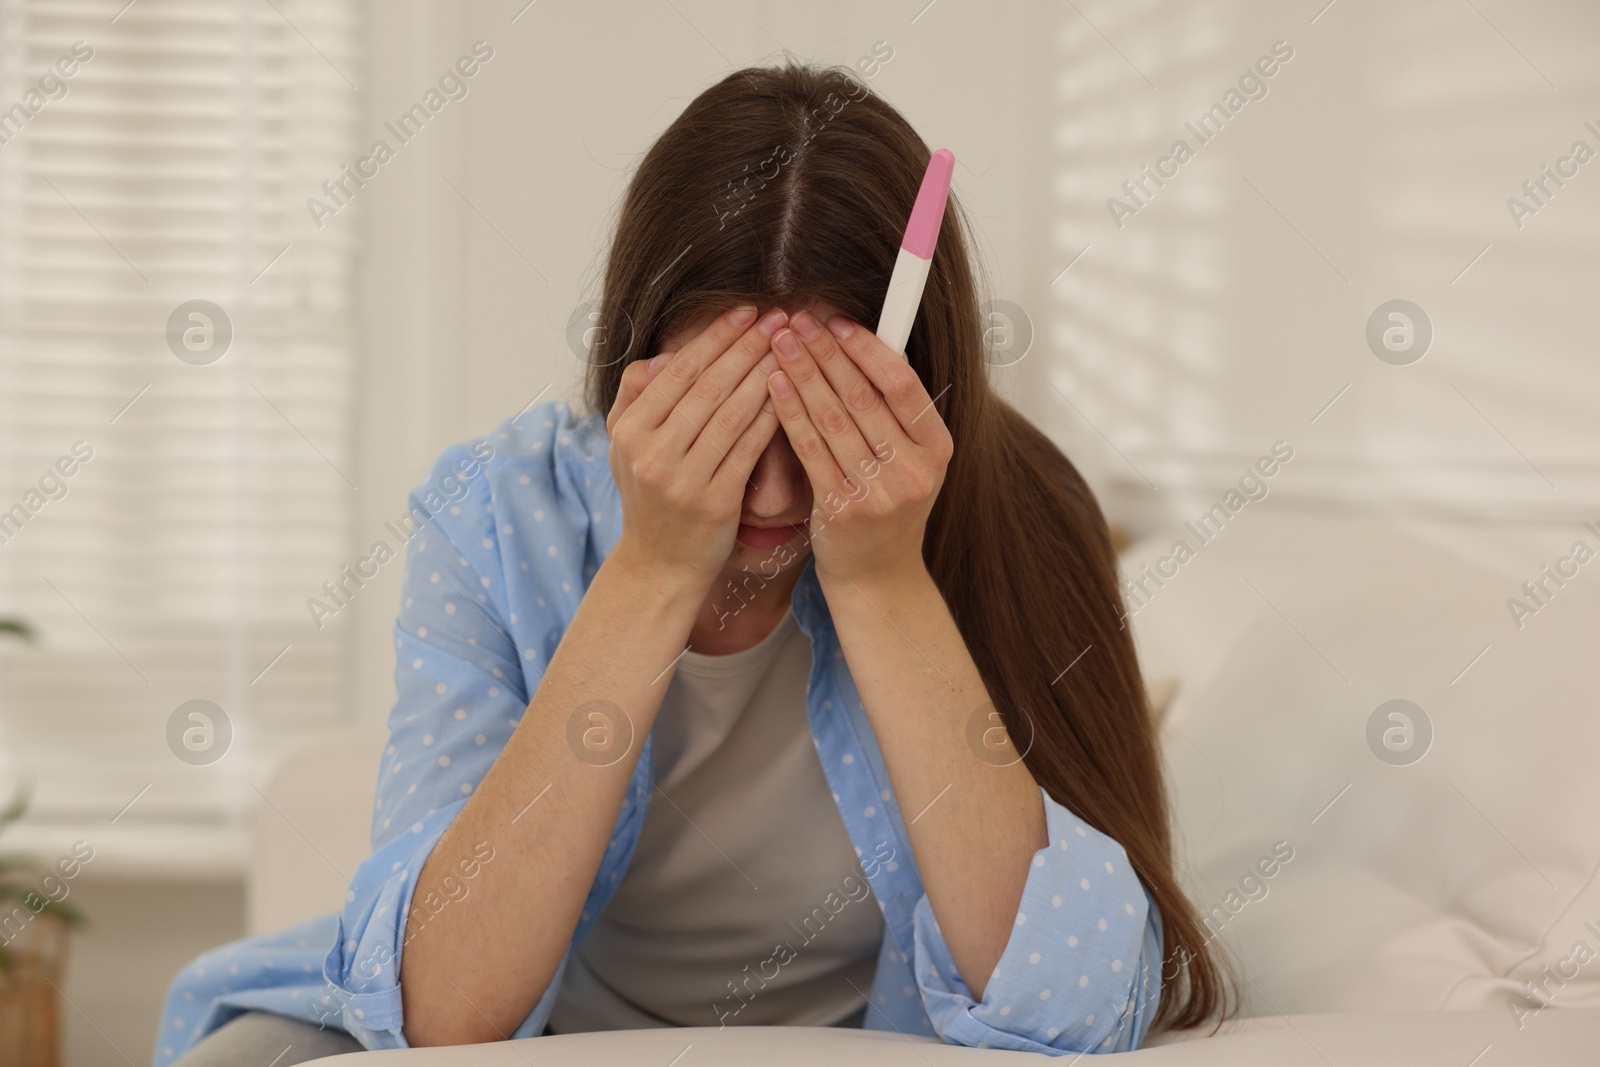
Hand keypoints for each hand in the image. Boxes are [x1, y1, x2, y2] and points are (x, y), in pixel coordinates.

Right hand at [606, 306, 786, 585]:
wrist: (659, 566)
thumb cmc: (651, 499)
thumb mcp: (624, 447)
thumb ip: (635, 397)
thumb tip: (663, 356)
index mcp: (629, 431)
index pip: (678, 371)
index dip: (715, 338)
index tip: (747, 312)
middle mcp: (651, 452)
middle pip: (708, 386)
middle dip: (748, 346)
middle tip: (780, 318)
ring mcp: (682, 479)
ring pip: (732, 413)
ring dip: (766, 374)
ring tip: (793, 347)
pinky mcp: (714, 502)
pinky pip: (749, 448)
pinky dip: (772, 417)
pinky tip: (794, 393)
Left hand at [765, 311, 952, 587]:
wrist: (877, 576)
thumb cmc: (887, 507)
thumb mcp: (909, 460)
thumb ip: (894, 411)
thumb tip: (866, 343)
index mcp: (937, 448)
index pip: (902, 384)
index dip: (868, 349)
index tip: (837, 321)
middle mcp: (913, 469)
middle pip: (864, 396)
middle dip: (827, 352)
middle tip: (799, 319)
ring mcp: (879, 492)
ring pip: (834, 418)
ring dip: (803, 373)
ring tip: (780, 341)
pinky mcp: (843, 508)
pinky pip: (810, 448)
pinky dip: (789, 411)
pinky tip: (773, 384)